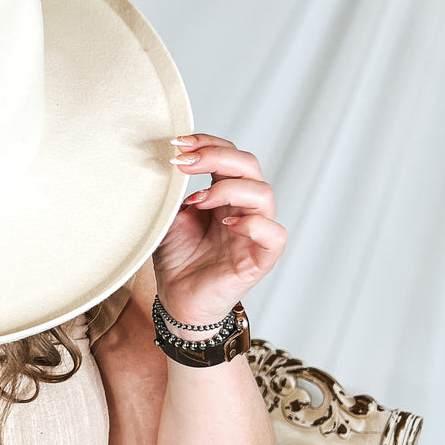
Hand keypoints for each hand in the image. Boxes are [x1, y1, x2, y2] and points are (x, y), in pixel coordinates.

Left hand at [152, 134, 285, 326]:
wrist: (176, 301)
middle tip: (184, 162)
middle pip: (248, 165)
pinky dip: (255, 224)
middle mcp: (243, 208)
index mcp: (224, 193)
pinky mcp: (260, 259)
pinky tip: (226, 224)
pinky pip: (275, 234)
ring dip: (229, 188)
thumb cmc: (176, 259)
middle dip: (216, 155)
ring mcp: (254, 232)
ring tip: (197, 199)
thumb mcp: (169, 217)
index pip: (229, 155)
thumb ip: (174, 190)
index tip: (177, 144)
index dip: (207, 143)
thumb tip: (169, 159)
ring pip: (264, 193)